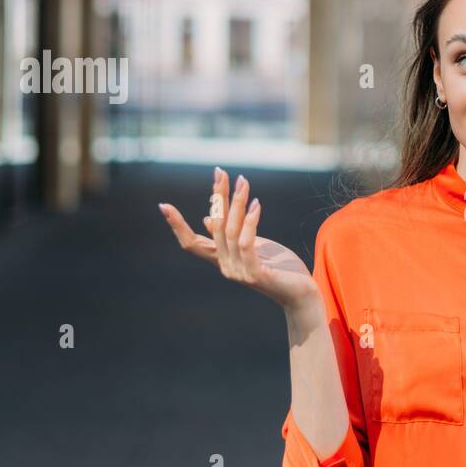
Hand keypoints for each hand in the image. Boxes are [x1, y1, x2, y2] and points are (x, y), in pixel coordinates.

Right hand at [158, 167, 320, 317]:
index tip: (163, 205)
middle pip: (215, 226)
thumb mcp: (253, 246)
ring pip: (231, 231)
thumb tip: (207, 218)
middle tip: (221, 173)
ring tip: (244, 182)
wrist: (302, 294)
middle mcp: (225, 266)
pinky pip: (246, 243)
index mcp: (221, 259)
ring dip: (237, 203)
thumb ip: (232, 235)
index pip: (191, 243)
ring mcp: (238, 271)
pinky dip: (250, 222)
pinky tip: (256, 205)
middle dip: (217, 197)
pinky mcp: (255, 274)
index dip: (177, 226)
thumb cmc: (279, 268)